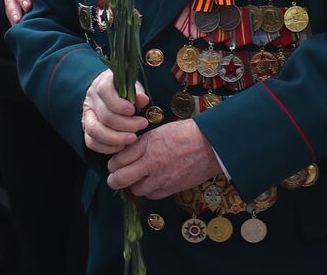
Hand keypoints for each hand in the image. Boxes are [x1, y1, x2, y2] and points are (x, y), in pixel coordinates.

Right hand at [82, 69, 148, 153]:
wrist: (115, 96)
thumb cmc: (126, 91)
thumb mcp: (133, 87)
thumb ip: (137, 93)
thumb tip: (143, 100)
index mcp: (102, 83)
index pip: (104, 91)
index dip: (119, 104)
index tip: (133, 111)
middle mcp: (91, 99)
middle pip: (104, 116)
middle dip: (126, 124)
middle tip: (142, 125)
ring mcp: (86, 115)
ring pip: (95, 131)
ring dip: (116, 138)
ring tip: (133, 138)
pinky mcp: (86, 130)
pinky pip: (91, 142)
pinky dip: (107, 148)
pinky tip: (122, 146)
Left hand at [107, 120, 221, 198]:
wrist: (212, 144)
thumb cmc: (188, 133)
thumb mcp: (161, 131)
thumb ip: (142, 144)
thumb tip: (127, 153)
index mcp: (147, 145)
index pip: (117, 160)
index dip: (113, 164)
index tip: (115, 164)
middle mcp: (151, 163)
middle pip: (119, 180)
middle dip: (115, 179)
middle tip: (118, 177)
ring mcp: (161, 178)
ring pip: (135, 190)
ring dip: (135, 185)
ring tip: (141, 178)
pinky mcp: (171, 188)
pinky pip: (152, 195)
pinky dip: (150, 191)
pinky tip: (155, 182)